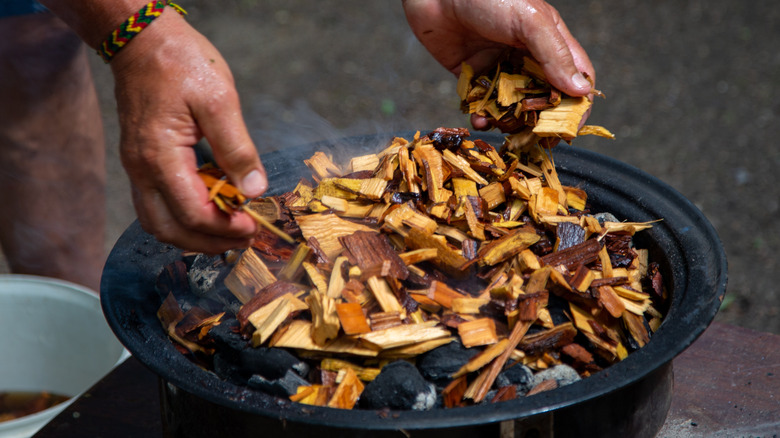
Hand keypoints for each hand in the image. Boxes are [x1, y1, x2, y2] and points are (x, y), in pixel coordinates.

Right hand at [110, 10, 266, 252]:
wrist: (142, 40)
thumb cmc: (181, 63)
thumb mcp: (219, 99)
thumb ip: (237, 148)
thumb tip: (254, 190)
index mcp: (160, 156)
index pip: (192, 213)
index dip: (225, 228)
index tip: (254, 227)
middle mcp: (141, 169)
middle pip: (170, 230)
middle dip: (209, 242)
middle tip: (244, 239)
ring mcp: (137, 168)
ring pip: (158, 223)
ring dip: (193, 236)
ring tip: (229, 231)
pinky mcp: (140, 162)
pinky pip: (156, 206)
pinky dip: (183, 219)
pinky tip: (211, 210)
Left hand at [402, 0, 595, 130]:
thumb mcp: (530, 21)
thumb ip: (555, 55)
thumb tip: (581, 91)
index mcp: (550, 40)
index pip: (576, 77)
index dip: (577, 104)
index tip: (569, 128)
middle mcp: (527, 56)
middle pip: (545, 98)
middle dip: (540, 120)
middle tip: (532, 137)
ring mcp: (499, 66)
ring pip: (513, 106)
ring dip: (510, 123)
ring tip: (502, 129)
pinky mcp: (473, 75)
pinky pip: (483, 104)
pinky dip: (483, 117)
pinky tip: (479, 120)